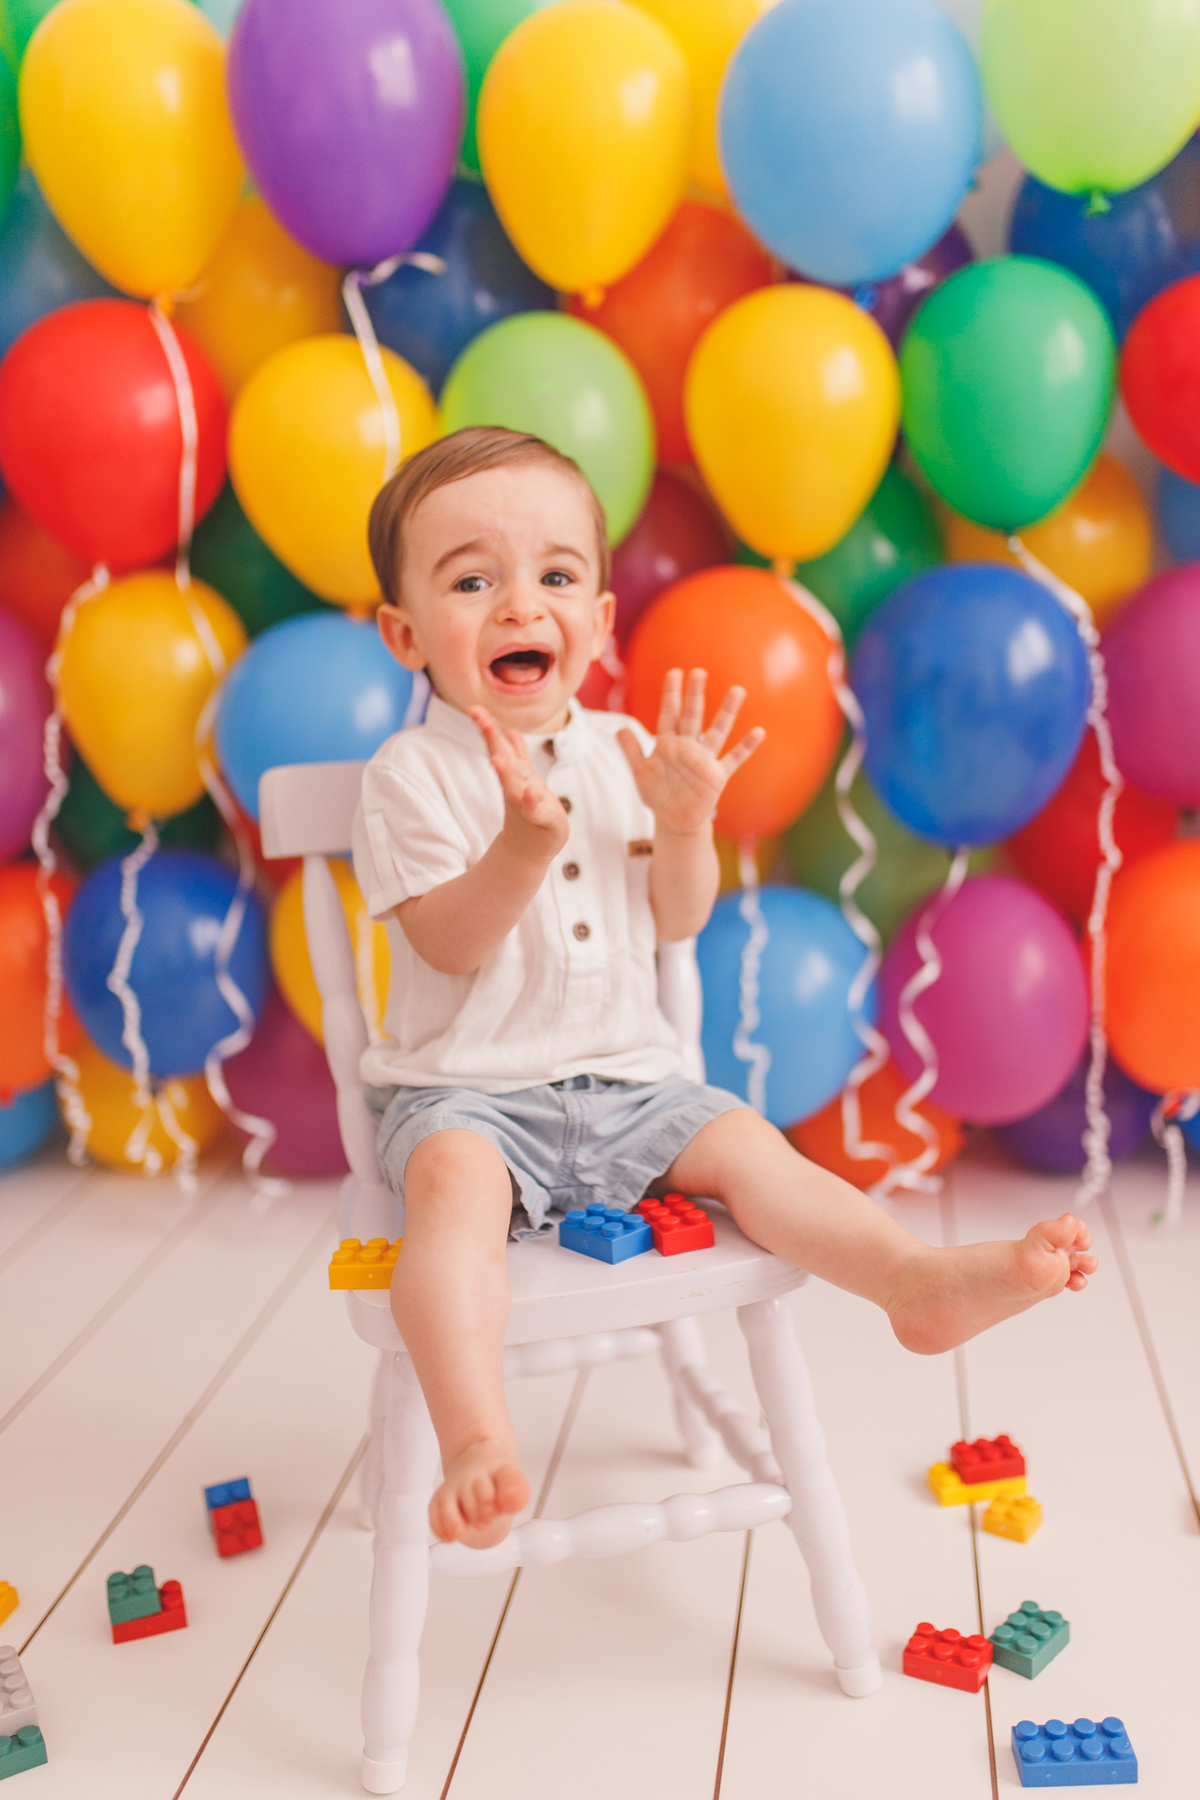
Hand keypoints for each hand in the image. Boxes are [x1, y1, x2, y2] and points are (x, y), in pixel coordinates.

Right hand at [469, 706, 568, 862]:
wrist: (530, 849)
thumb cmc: (529, 812)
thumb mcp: (524, 780)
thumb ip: (517, 756)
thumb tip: (510, 732)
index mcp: (513, 775)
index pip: (499, 747)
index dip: (488, 727)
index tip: (473, 708)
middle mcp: (517, 787)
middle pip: (504, 761)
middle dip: (493, 740)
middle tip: (482, 719)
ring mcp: (528, 804)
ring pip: (516, 786)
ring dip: (507, 773)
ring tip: (497, 760)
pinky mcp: (544, 820)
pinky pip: (537, 810)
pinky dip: (532, 802)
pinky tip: (531, 792)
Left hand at [616, 669, 764, 835]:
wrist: (674, 821)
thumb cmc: (658, 795)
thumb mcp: (641, 773)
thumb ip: (631, 751)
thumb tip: (618, 729)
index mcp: (668, 743)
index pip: (669, 714)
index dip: (671, 694)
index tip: (674, 672)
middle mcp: (688, 747)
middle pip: (693, 716)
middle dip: (695, 695)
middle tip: (699, 672)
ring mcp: (705, 760)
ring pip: (718, 731)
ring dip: (727, 712)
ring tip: (737, 690)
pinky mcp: (718, 776)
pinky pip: (734, 759)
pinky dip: (746, 747)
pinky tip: (759, 732)